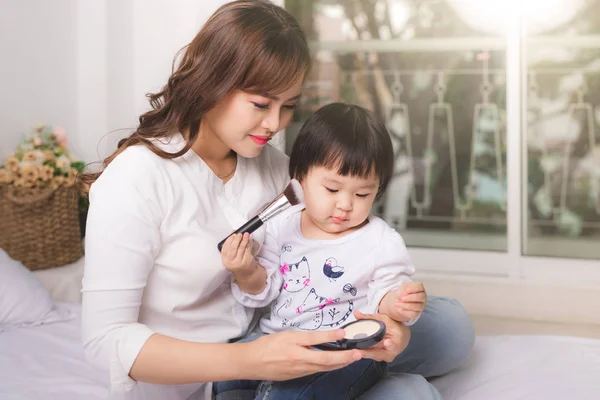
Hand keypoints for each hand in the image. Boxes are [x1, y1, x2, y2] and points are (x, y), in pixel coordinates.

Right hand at [221, 232, 254, 273]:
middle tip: (239, 234)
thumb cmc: (237, 261)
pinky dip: (248, 244)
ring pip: (241, 248)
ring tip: (246, 234)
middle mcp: (231, 261)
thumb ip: (231, 243)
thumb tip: (233, 232)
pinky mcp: (246, 261)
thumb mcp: (231, 255)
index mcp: (225, 259)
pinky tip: (248, 240)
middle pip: (233, 248)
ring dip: (244, 240)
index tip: (233, 234)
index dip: (229, 239)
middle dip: (236, 239)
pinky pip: (247, 250)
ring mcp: (239, 262)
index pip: (225, 247)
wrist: (246, 272)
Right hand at [242, 329, 361, 380]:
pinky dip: (328, 367)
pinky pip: (317, 371)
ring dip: (340, 364)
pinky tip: (335, 363)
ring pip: (324, 368)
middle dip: (344, 358)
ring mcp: (300, 371)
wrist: (252, 363)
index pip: (317, 341)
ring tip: (352, 358)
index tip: (343, 333)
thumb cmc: (267, 345)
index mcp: (295, 349)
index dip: (331, 336)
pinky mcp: (298, 376)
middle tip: (358, 354)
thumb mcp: (286, 335)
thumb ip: (305, 338)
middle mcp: (300, 362)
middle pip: (326, 361)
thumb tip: (323, 338)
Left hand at [354, 310, 409, 362]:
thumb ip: (370, 317)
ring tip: (353, 351)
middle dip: (366, 353)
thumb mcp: (384, 320)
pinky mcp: (377, 357)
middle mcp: (390, 353)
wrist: (401, 337)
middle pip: (377, 354)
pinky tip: (354, 350)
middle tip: (356, 352)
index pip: (393, 345)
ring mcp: (383, 357)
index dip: (389, 345)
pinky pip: (369, 355)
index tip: (387, 342)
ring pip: (371, 355)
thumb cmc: (394, 327)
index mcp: (396, 343)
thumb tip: (356, 313)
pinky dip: (362, 352)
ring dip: (362, 353)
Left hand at [380, 282, 426, 322]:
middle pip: (420, 297)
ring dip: (405, 305)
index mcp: (420, 288)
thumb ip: (403, 289)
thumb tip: (403, 294)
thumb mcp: (402, 288)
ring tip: (397, 303)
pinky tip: (398, 308)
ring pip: (416, 307)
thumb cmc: (403, 292)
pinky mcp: (417, 313)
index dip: (412, 289)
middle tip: (401, 298)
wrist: (399, 300)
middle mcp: (422, 297)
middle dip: (410, 298)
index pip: (420, 286)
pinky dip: (404, 311)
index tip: (405, 291)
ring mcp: (421, 306)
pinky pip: (412, 314)